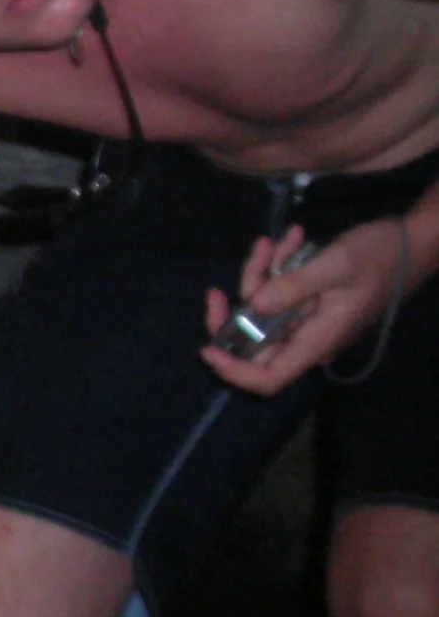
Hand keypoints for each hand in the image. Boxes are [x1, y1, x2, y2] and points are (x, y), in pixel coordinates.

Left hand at [202, 220, 401, 395]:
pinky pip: (277, 293)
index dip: (233, 371)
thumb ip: (296, 285)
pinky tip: (290, 239)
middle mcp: (307, 338)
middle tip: (221, 286)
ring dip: (259, 275)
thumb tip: (254, 304)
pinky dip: (276, 268)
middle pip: (252, 341)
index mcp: (316, 340)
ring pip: (261, 310)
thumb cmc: (380, 256)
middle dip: (235, 308)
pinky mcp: (305, 303)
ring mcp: (305, 321)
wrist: (410, 243)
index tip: (207, 349)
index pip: (267, 378)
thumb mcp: (337, 264)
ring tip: (273, 241)